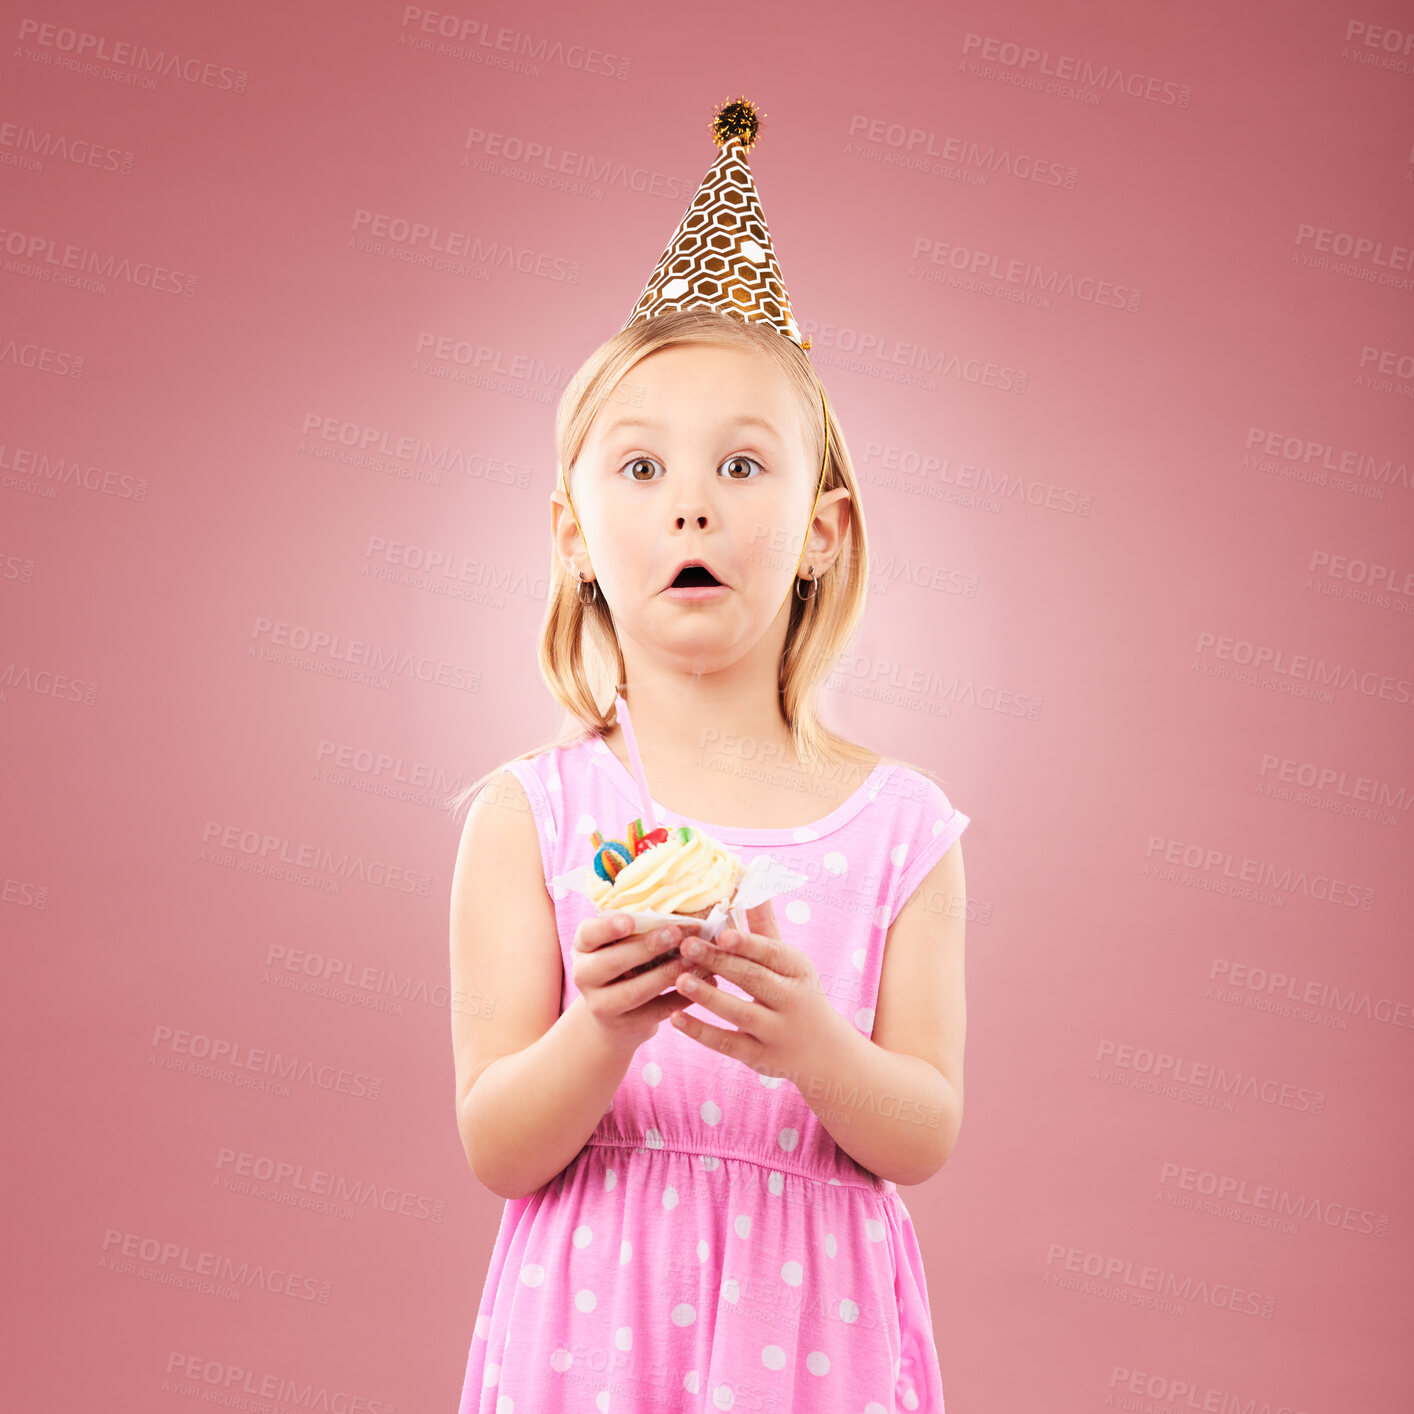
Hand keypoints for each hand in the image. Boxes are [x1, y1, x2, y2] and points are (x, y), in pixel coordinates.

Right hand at [571, 912, 715, 1052]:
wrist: (615, 1015)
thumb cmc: (626, 964)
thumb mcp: (623, 945)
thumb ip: (642, 930)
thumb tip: (683, 917)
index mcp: (584, 947)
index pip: (588, 934)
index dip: (608, 928)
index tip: (630, 922)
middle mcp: (584, 976)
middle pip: (612, 962)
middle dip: (646, 948)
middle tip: (676, 934)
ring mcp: (601, 1005)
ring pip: (634, 991)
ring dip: (667, 974)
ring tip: (694, 960)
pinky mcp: (625, 1026)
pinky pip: (656, 1011)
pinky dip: (681, 997)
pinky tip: (704, 983)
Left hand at [668, 898, 845, 1079]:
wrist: (825, 1052)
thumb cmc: (798, 993)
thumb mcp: (789, 961)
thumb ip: (764, 924)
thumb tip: (750, 876)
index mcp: (799, 970)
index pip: (771, 953)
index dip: (747, 943)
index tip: (720, 933)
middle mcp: (792, 1000)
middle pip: (753, 979)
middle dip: (719, 962)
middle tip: (686, 946)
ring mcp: (777, 1032)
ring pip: (741, 1013)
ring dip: (709, 997)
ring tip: (680, 980)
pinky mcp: (760, 1057)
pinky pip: (728, 1044)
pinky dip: (701, 1032)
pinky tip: (675, 1019)